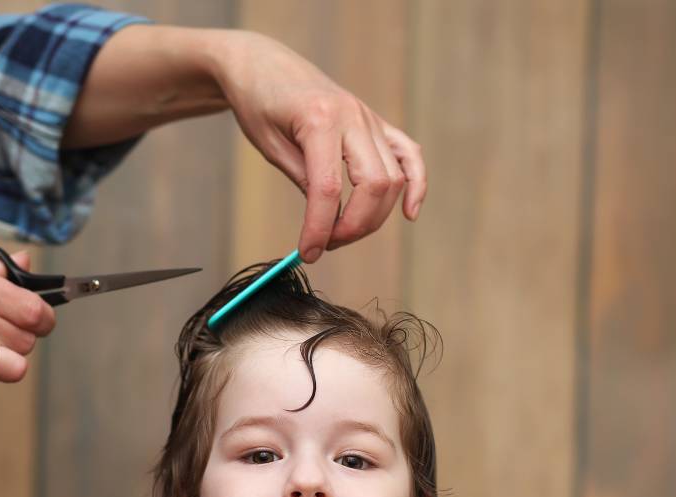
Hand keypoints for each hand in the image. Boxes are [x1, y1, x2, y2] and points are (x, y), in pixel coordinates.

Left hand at [213, 31, 426, 262]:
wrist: (264, 63)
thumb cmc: (260, 101)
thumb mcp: (270, 146)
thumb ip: (305, 181)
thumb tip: (326, 225)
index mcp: (320, 119)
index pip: (329, 189)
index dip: (320, 228)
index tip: (309, 253)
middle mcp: (353, 116)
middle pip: (374, 186)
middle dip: (353, 226)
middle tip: (325, 244)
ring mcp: (369, 118)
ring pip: (394, 177)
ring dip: (374, 216)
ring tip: (343, 232)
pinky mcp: (376, 122)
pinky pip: (409, 155)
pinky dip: (415, 185)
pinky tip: (409, 212)